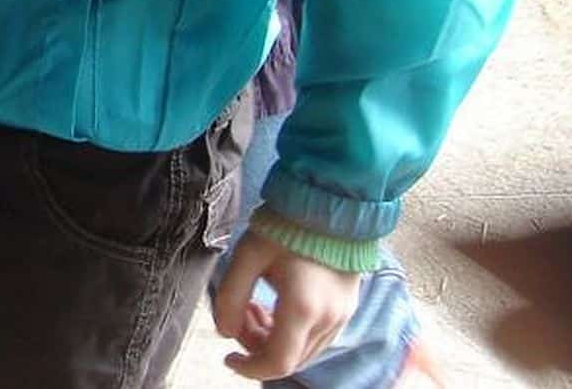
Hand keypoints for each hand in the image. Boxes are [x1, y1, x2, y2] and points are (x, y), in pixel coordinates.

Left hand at [213, 232, 361, 379]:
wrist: (329, 203)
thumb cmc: (286, 224)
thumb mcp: (247, 255)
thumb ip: (231, 296)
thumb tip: (224, 331)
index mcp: (303, 309)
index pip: (277, 362)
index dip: (249, 367)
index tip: (228, 357)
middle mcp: (328, 320)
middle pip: (289, 359)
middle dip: (257, 347)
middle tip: (240, 315)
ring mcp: (342, 316)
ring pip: (303, 350)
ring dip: (274, 339)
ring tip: (254, 306)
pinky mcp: (347, 307)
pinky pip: (316, 336)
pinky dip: (292, 331)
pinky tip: (275, 305)